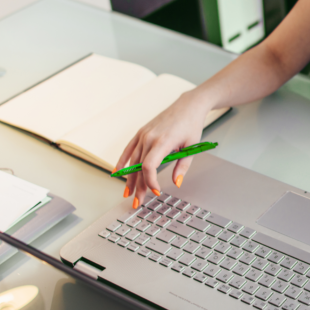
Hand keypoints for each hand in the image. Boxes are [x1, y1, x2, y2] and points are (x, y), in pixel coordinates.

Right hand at [114, 91, 211, 207]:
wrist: (188, 106)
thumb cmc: (191, 125)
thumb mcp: (192, 147)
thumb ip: (182, 166)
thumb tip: (176, 183)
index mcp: (163, 141)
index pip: (149, 166)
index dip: (150, 181)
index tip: (157, 191)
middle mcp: (149, 138)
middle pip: (139, 167)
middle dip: (138, 187)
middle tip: (137, 202)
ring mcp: (143, 135)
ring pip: (133, 161)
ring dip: (129, 178)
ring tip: (128, 193)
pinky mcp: (141, 132)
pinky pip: (128, 149)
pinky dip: (122, 162)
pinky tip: (117, 173)